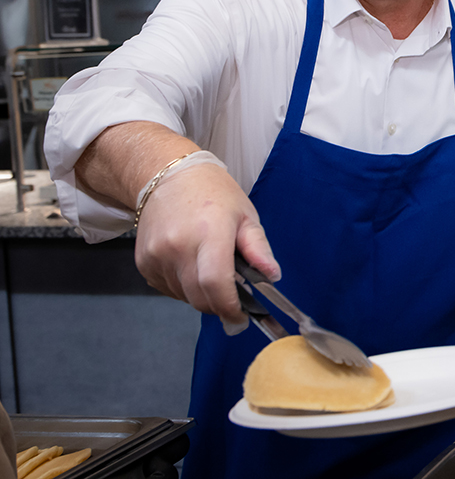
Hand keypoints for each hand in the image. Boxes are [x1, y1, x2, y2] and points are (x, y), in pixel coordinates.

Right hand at [134, 162, 279, 330]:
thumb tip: (272, 276)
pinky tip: (191, 266)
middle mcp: (177, 246)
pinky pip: (168, 289)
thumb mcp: (245, 215)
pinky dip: (184, 288)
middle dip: (219, 306)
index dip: (229, 307)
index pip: (215, 283)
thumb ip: (258, 249)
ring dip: (201, 295)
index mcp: (209, 233)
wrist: (167, 177)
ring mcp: (156, 256)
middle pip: (199, 297)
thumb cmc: (212, 193)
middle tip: (233, 300)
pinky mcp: (143, 262)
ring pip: (184, 296)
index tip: (241, 316)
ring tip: (210, 270)